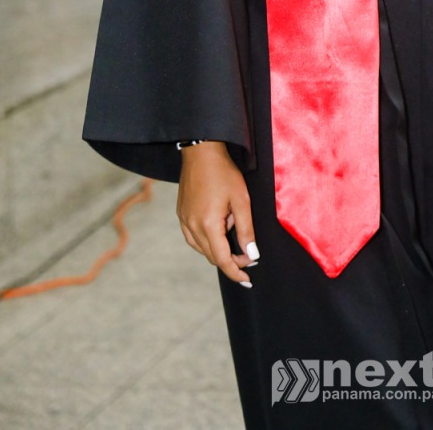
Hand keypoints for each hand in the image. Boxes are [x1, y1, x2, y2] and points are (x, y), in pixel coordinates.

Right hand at [176, 141, 258, 287]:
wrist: (201, 151)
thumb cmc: (224, 173)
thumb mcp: (241, 200)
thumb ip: (246, 229)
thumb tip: (252, 255)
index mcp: (208, 225)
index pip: (222, 260)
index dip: (236, 272)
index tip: (248, 280)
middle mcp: (192, 227)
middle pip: (212, 256)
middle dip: (231, 260)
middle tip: (248, 255)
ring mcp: (183, 221)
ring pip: (201, 249)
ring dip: (218, 250)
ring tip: (234, 236)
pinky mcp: (180, 214)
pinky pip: (193, 238)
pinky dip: (206, 242)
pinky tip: (217, 232)